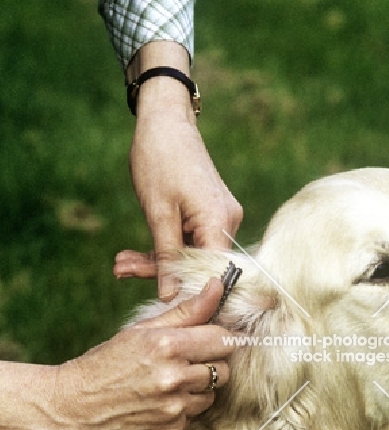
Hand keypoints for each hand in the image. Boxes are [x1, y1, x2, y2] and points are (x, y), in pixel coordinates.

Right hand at [45, 278, 232, 429]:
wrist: (69, 408)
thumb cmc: (104, 364)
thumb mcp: (140, 331)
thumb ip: (186, 311)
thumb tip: (217, 287)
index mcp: (168, 346)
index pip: (224, 340)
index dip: (219, 339)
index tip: (209, 340)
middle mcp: (174, 379)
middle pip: (223, 370)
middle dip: (209, 364)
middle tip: (184, 363)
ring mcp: (173, 410)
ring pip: (211, 395)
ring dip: (197, 389)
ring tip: (167, 383)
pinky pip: (193, 417)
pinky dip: (182, 410)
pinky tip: (157, 403)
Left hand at [121, 42, 242, 299]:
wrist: (165, 120)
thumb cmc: (160, 159)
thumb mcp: (158, 214)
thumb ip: (166, 258)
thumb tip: (170, 298)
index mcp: (220, 223)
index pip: (214, 275)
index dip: (191, 295)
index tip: (165, 310)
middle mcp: (228, 223)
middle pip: (198, 265)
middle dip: (160, 273)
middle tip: (120, 272)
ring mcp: (219, 219)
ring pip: (188, 254)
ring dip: (155, 260)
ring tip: (119, 264)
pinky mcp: (208, 215)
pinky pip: (187, 240)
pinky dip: (163, 247)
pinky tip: (133, 256)